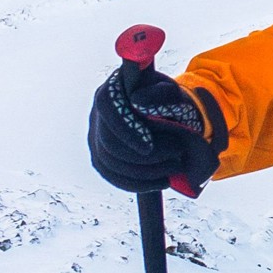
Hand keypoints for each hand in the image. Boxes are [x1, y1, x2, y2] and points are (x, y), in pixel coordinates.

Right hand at [88, 61, 225, 194]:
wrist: (167, 113)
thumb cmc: (169, 99)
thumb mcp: (172, 92)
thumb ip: (161, 92)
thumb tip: (138, 100)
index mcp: (113, 90)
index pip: (107, 107)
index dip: (124, 130)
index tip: (148, 148)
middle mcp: (98, 113)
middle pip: (109, 143)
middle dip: (144, 158)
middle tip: (176, 157)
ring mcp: (96, 136)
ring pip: (110, 163)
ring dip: (145, 172)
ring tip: (176, 167)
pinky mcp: (101, 157)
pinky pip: (112, 176)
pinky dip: (138, 183)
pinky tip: (163, 181)